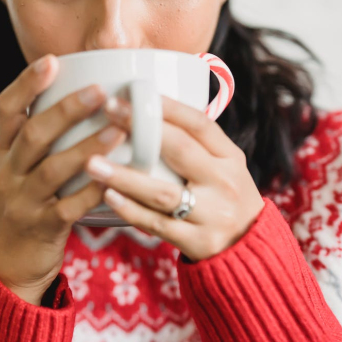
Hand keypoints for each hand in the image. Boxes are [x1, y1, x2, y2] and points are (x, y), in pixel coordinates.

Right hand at [0, 54, 127, 304]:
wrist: (5, 266)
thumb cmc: (24, 207)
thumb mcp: (19, 170)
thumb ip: (41, 140)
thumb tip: (82, 98)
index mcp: (4, 152)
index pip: (6, 110)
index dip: (26, 84)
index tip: (52, 61)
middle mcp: (8, 173)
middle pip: (32, 134)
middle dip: (66, 110)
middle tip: (100, 91)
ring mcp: (23, 202)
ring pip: (52, 169)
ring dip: (86, 147)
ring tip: (118, 129)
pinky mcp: (42, 228)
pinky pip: (68, 208)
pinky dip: (92, 191)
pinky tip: (115, 178)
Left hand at [84, 95, 264, 261]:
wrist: (248, 248)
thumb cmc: (224, 198)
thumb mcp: (224, 166)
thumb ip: (195, 144)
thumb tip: (150, 108)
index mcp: (231, 157)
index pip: (200, 124)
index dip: (167, 106)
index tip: (133, 93)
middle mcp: (224, 183)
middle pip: (181, 150)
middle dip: (141, 130)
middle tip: (108, 113)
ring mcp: (212, 215)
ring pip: (163, 192)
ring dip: (125, 177)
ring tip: (93, 163)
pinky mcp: (197, 242)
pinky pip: (158, 224)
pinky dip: (131, 210)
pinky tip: (108, 196)